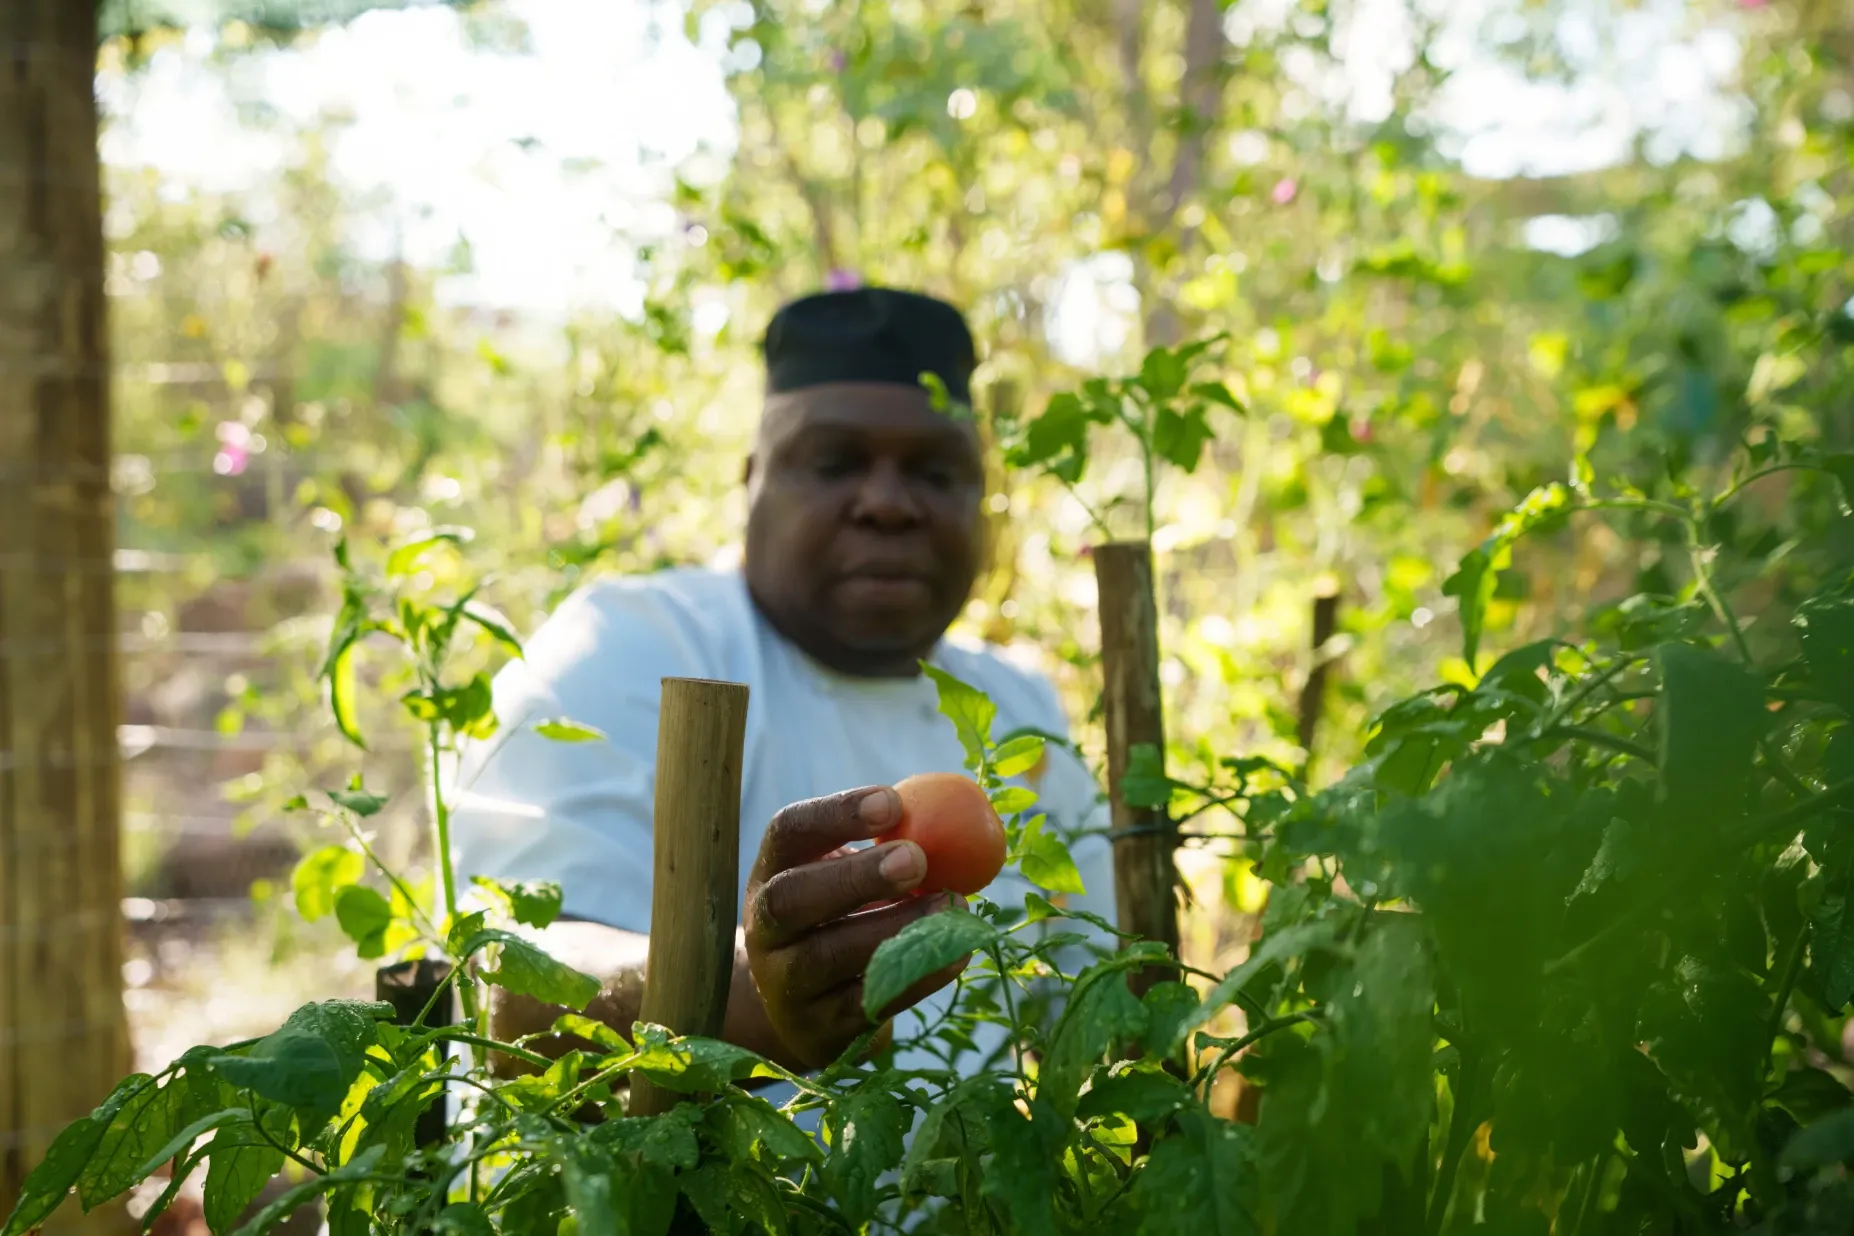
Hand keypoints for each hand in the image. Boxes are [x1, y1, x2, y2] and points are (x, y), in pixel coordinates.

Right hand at [744, 786, 970, 1068]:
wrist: (810, 1009)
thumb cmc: (843, 919)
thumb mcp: (849, 875)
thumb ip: (887, 845)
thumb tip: (956, 815)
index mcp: (772, 872)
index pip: (787, 832)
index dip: (835, 815)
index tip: (893, 802)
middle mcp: (765, 928)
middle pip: (791, 898)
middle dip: (855, 877)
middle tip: (916, 858)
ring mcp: (785, 983)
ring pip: (829, 955)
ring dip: (896, 927)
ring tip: (951, 905)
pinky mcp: (819, 1029)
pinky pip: (868, 1002)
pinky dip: (918, 977)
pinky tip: (956, 954)